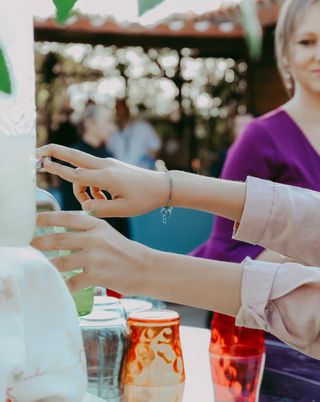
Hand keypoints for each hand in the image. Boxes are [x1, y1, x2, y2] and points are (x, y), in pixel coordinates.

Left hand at [31, 211, 150, 294]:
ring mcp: (95, 257)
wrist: (148, 269)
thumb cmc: (127, 253)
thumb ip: (89, 232)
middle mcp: (95, 239)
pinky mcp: (97, 275)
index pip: (67, 218)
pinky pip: (72, 281)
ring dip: (48, 265)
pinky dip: (64, 286)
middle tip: (29, 245)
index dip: (47, 218)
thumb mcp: (109, 235)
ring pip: (61, 261)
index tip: (33, 221)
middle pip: (58, 239)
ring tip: (40, 267)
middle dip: (39, 243)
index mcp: (98, 226)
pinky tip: (59, 287)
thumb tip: (62, 236)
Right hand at [36, 144, 168, 217]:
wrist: (162, 186)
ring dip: (81, 187)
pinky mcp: (111, 166)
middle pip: (74, 156)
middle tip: (36, 155)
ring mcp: (108, 164)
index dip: (57, 170)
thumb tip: (83, 206)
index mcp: (107, 177)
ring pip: (82, 170)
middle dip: (54, 153)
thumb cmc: (145, 199)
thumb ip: (100, 209)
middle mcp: (105, 167)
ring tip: (97, 203)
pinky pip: (92, 174)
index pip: (76, 174)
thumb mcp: (123, 210)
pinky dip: (92, 186)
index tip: (41, 164)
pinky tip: (105, 199)